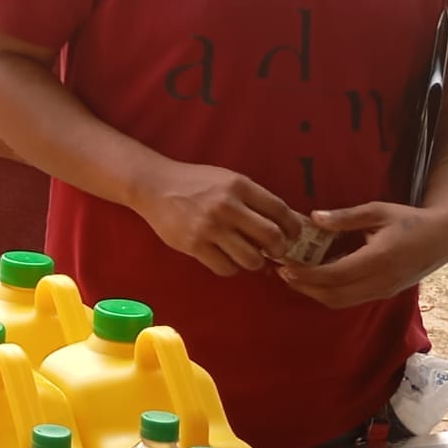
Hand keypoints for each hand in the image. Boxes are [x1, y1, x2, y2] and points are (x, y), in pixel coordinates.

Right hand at [131, 162, 300, 276]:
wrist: (154, 186)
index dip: (293, 228)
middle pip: (272, 237)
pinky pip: (226, 268)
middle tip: (274, 251)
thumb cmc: (194, 183)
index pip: (281, 211)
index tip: (293, 236)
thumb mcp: (227, 179)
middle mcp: (227, 206)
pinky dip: (231, 267)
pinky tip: (225, 257)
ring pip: (251, 259)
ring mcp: (210, 227)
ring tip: (247, 255)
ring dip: (255, 261)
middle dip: (279, 249)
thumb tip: (286, 223)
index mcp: (239, 186)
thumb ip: (253, 199)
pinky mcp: (194, 245)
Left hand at [278, 202, 447, 309]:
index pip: (335, 275)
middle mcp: (380, 281)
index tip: (285, 266)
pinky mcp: (384, 293)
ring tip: (294, 275)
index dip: (307, 275)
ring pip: (342, 302)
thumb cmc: (408, 220)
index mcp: (378, 259)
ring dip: (315, 292)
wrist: (442, 239)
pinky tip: (317, 277)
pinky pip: (351, 299)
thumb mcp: (377, 211)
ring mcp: (383, 291)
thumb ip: (345, 217)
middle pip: (334, 295)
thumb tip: (314, 218)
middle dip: (305, 287)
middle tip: (282, 271)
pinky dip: (330, 292)